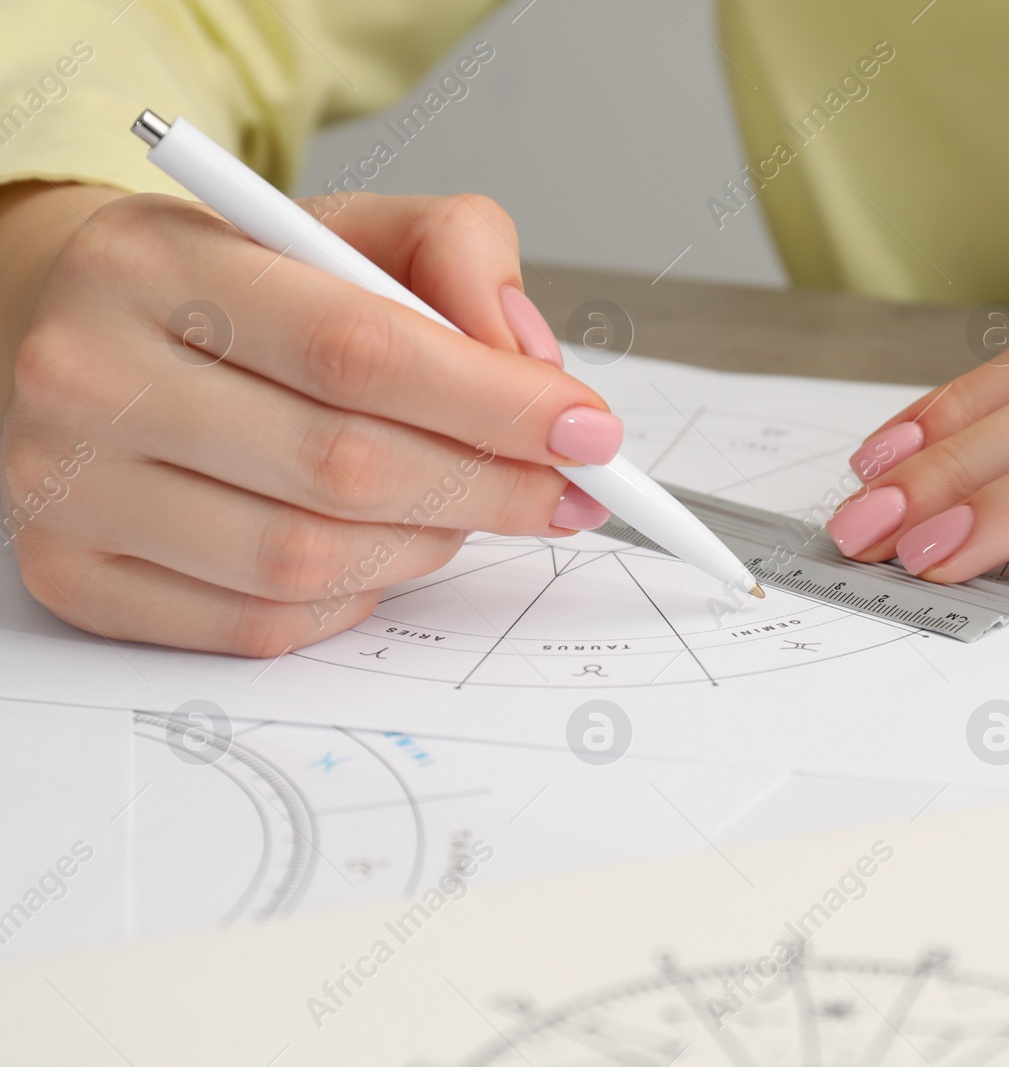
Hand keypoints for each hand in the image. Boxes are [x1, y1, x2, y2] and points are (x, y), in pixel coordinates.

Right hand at [0, 184, 613, 653]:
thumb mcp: (342, 228)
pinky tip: (377, 548)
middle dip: (488, 487)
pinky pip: (260, 625)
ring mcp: (65, 490)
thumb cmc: (237, 285)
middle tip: (563, 489)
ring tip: (467, 507)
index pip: (358, 347)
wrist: (78, 329)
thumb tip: (536, 364)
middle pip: (344, 465)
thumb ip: (455, 254)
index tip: (587, 430)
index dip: (494, 402)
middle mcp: (86, 375)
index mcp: (153, 262)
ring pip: (308, 560)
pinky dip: (352, 595)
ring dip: (428, 545)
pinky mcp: (74, 578)